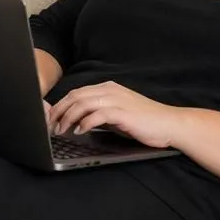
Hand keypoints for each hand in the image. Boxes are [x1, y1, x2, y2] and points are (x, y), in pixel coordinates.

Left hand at [45, 82, 185, 148]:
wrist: (169, 124)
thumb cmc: (144, 122)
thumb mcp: (117, 115)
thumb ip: (99, 114)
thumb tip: (78, 121)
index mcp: (108, 88)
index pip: (77, 93)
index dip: (60, 105)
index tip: (51, 118)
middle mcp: (110, 91)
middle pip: (75, 96)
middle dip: (59, 111)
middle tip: (50, 125)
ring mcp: (117, 100)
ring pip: (82, 103)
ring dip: (68, 117)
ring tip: (62, 129)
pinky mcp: (122, 113)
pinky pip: (97, 115)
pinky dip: (84, 122)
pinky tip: (80, 131)